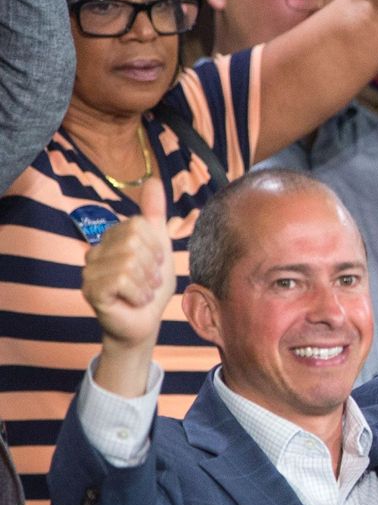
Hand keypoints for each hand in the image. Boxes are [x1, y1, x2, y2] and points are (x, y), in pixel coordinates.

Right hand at [80, 179, 172, 349]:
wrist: (145, 323)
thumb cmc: (150, 286)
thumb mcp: (160, 247)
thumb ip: (154, 214)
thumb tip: (153, 181)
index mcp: (111, 238)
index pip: (139, 224)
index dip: (156, 246)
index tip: (155, 264)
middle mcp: (95, 251)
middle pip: (134, 240)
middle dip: (153, 265)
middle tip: (149, 281)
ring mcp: (89, 271)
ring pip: (129, 261)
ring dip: (147, 282)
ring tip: (143, 292)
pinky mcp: (91, 290)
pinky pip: (121, 280)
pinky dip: (138, 293)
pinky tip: (134, 301)